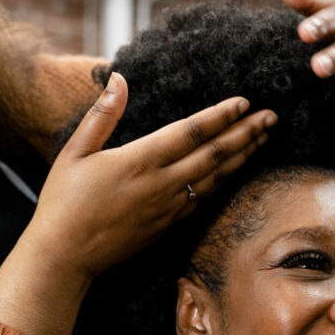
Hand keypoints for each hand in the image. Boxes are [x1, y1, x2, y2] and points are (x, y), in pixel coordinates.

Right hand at [0, 72, 275, 334]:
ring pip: (216, 178)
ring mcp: (168, 208)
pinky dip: (226, 182)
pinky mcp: (167, 226)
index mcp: (139, 161)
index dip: (220, 115)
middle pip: (214, 154)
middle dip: (245, 133)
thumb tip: (119, 78)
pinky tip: (236, 172)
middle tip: (272, 116)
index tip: (244, 101)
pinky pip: (205, 199)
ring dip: (243, 156)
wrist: (65, 256)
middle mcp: (161, 184)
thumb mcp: (73, 152)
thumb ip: (101, 115)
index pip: (191, 132)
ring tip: (264, 139)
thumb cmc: (63, 202)